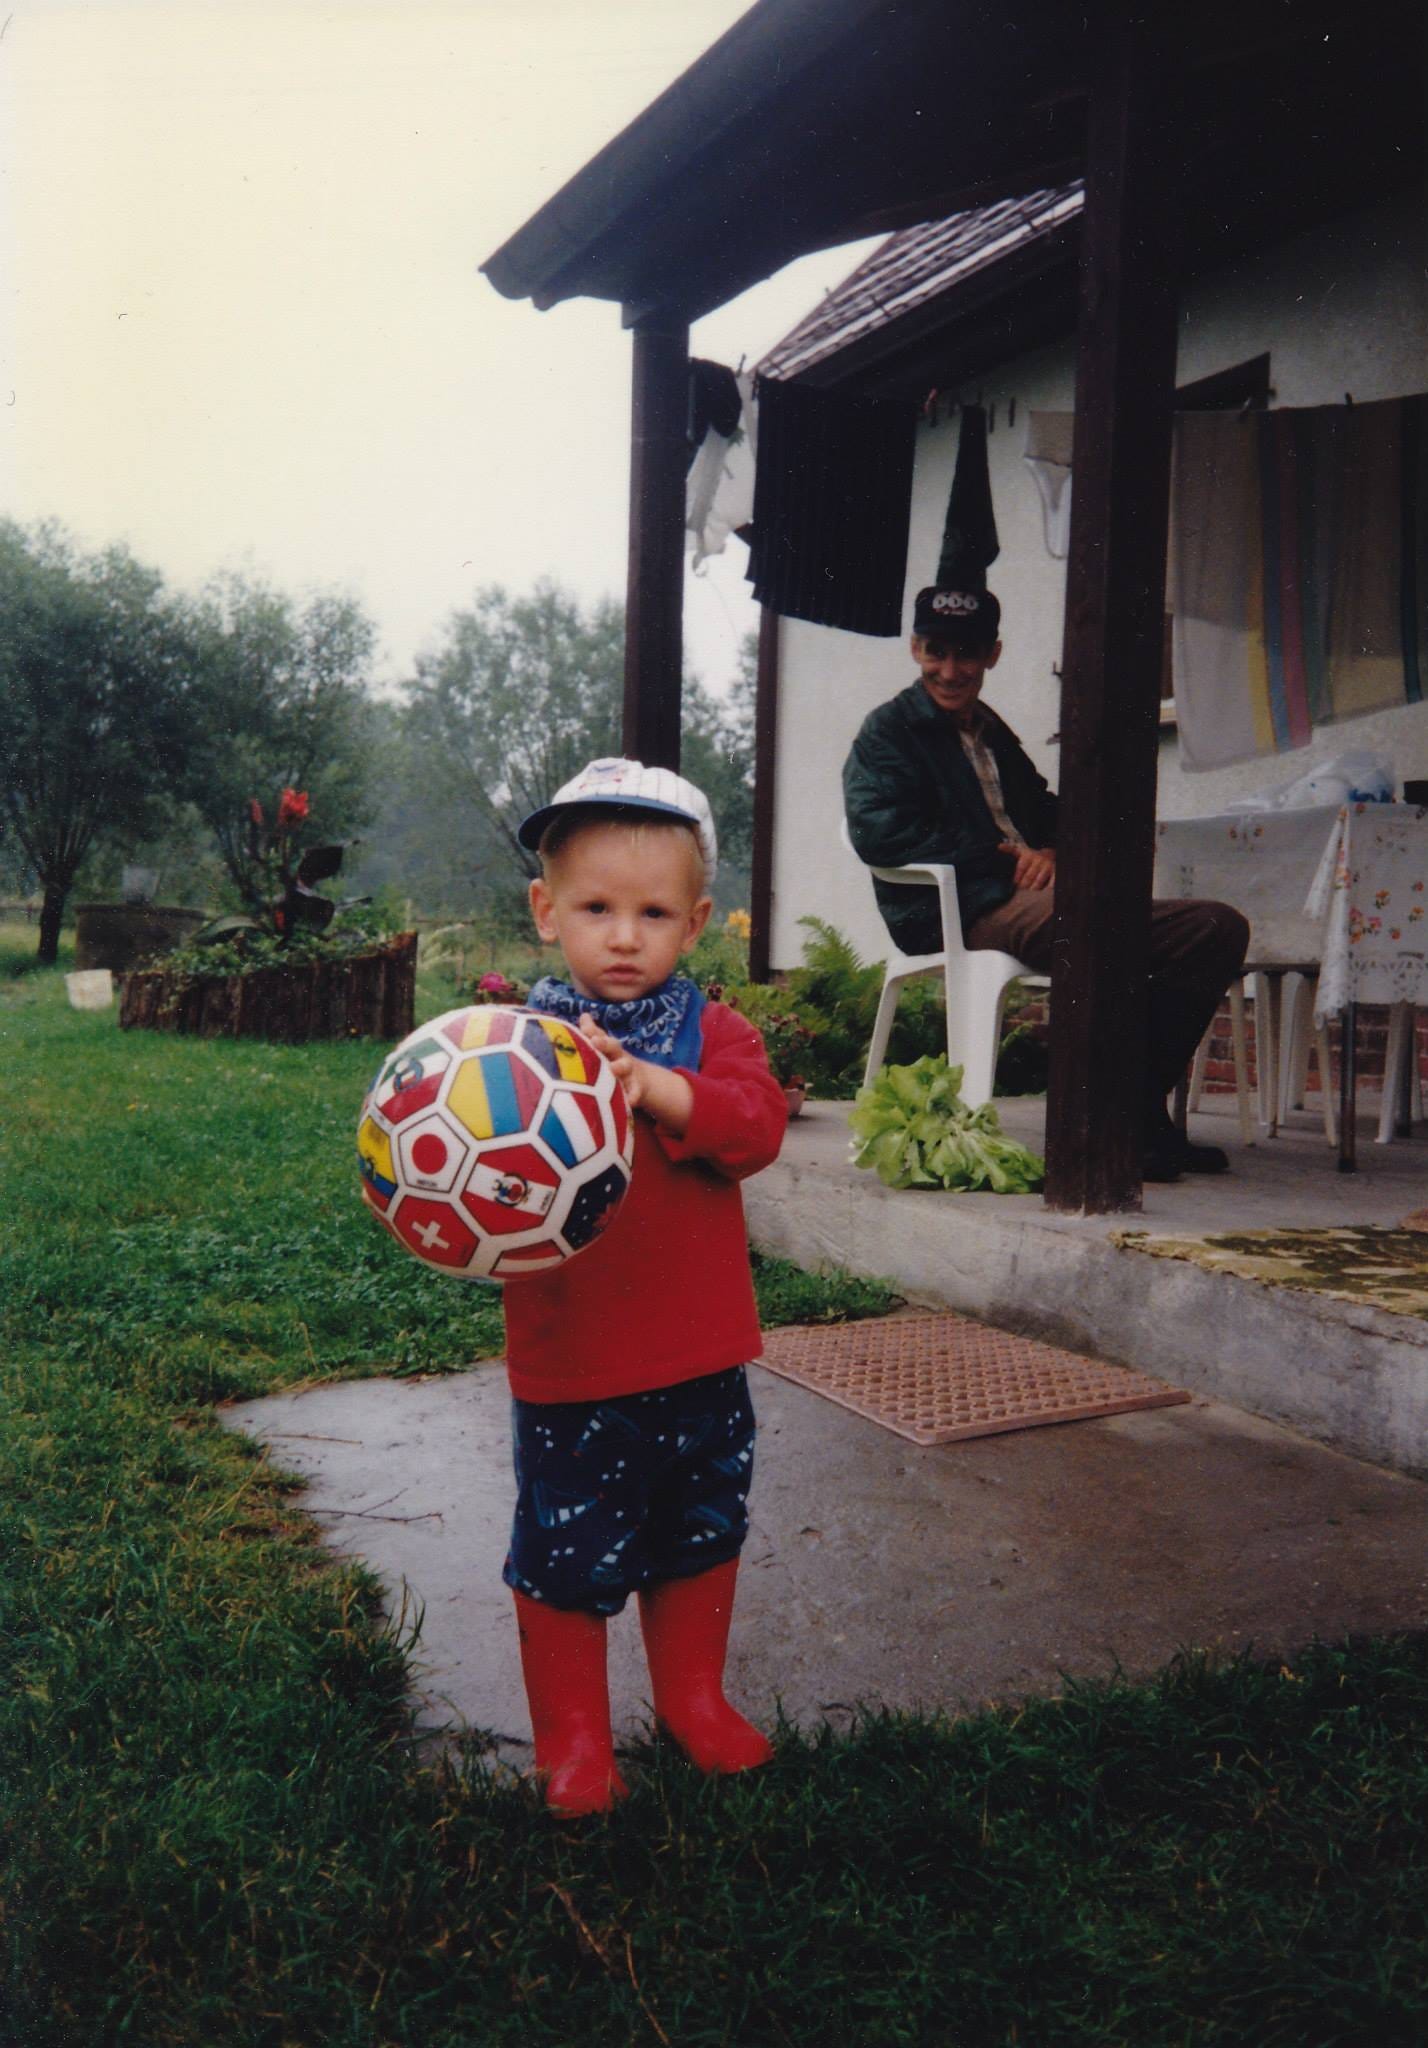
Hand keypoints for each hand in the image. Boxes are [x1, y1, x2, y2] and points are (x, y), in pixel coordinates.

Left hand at [579, 1013, 695, 1136]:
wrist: (639, 1079)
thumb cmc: (613, 1061)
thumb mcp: (605, 1047)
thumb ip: (593, 1033)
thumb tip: (584, 1015)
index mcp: (609, 1047)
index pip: (600, 1035)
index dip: (592, 1031)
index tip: (584, 1028)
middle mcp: (619, 1056)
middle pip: (613, 1047)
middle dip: (604, 1043)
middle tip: (595, 1041)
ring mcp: (629, 1073)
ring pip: (625, 1067)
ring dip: (620, 1067)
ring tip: (613, 1068)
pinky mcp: (636, 1090)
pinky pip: (634, 1093)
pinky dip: (632, 1097)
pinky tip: (629, 1102)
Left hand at [999, 843, 1055, 890]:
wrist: (1049, 856)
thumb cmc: (1031, 858)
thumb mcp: (1021, 852)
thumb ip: (1010, 849)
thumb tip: (999, 846)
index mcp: (1029, 855)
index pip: (1020, 868)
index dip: (1016, 878)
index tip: (1015, 883)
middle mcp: (1039, 859)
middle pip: (1028, 877)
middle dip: (1023, 885)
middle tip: (1021, 890)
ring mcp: (1048, 866)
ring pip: (1038, 882)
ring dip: (1033, 889)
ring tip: (1030, 892)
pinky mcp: (1056, 873)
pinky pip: (1050, 884)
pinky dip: (1046, 890)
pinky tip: (1042, 893)